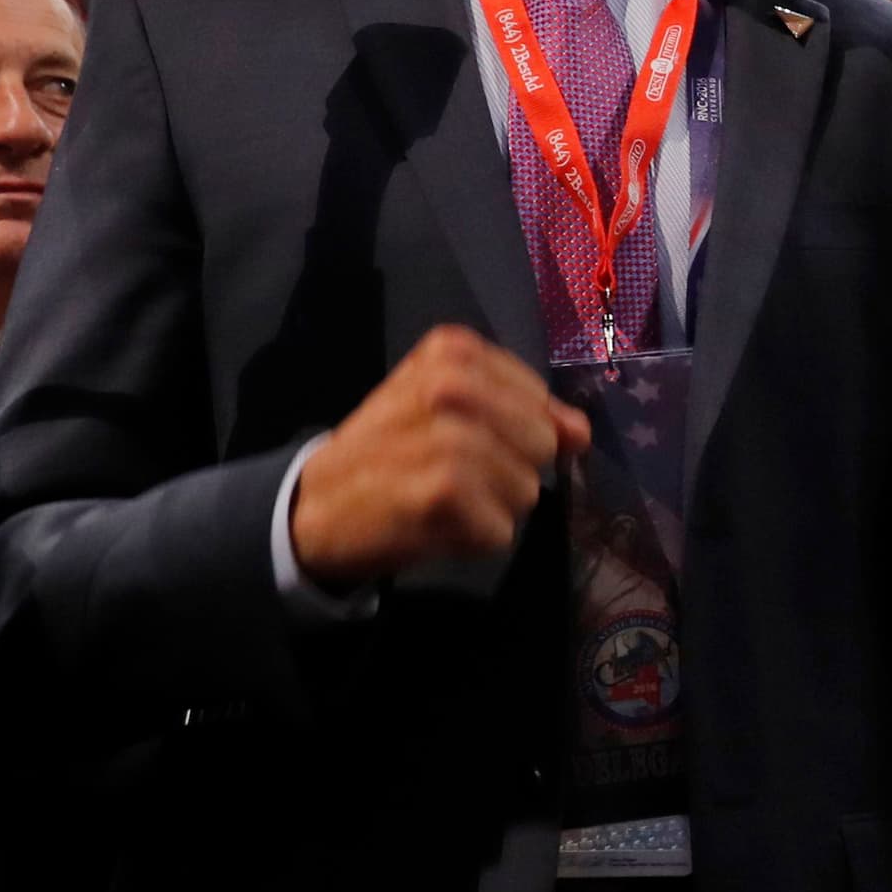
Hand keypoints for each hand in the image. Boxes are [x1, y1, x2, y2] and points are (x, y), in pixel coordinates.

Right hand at [285, 326, 587, 589]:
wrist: (312, 505)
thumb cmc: (389, 451)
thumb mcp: (451, 408)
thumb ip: (523, 411)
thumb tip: (579, 431)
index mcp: (455, 352)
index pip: (539, 400)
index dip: (513, 431)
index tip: (460, 437)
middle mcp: (452, 385)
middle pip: (542, 444)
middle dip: (509, 470)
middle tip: (449, 473)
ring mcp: (450, 438)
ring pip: (527, 491)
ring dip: (491, 508)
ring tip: (438, 498)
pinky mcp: (444, 492)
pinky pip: (502, 530)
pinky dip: (474, 539)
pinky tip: (432, 522)